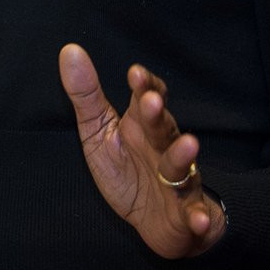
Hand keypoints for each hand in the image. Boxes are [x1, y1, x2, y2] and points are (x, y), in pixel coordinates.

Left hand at [60, 44, 225, 258]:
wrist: (153, 220)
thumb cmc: (126, 169)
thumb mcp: (99, 132)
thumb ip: (86, 94)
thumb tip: (69, 50)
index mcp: (142, 126)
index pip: (148, 98)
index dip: (144, 86)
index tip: (135, 74)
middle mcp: (163, 147)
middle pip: (162, 127)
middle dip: (158, 114)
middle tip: (151, 101)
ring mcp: (178, 181)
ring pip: (181, 167)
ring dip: (184, 156)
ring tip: (190, 143)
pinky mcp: (187, 214)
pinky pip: (194, 215)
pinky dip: (198, 217)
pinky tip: (199, 219)